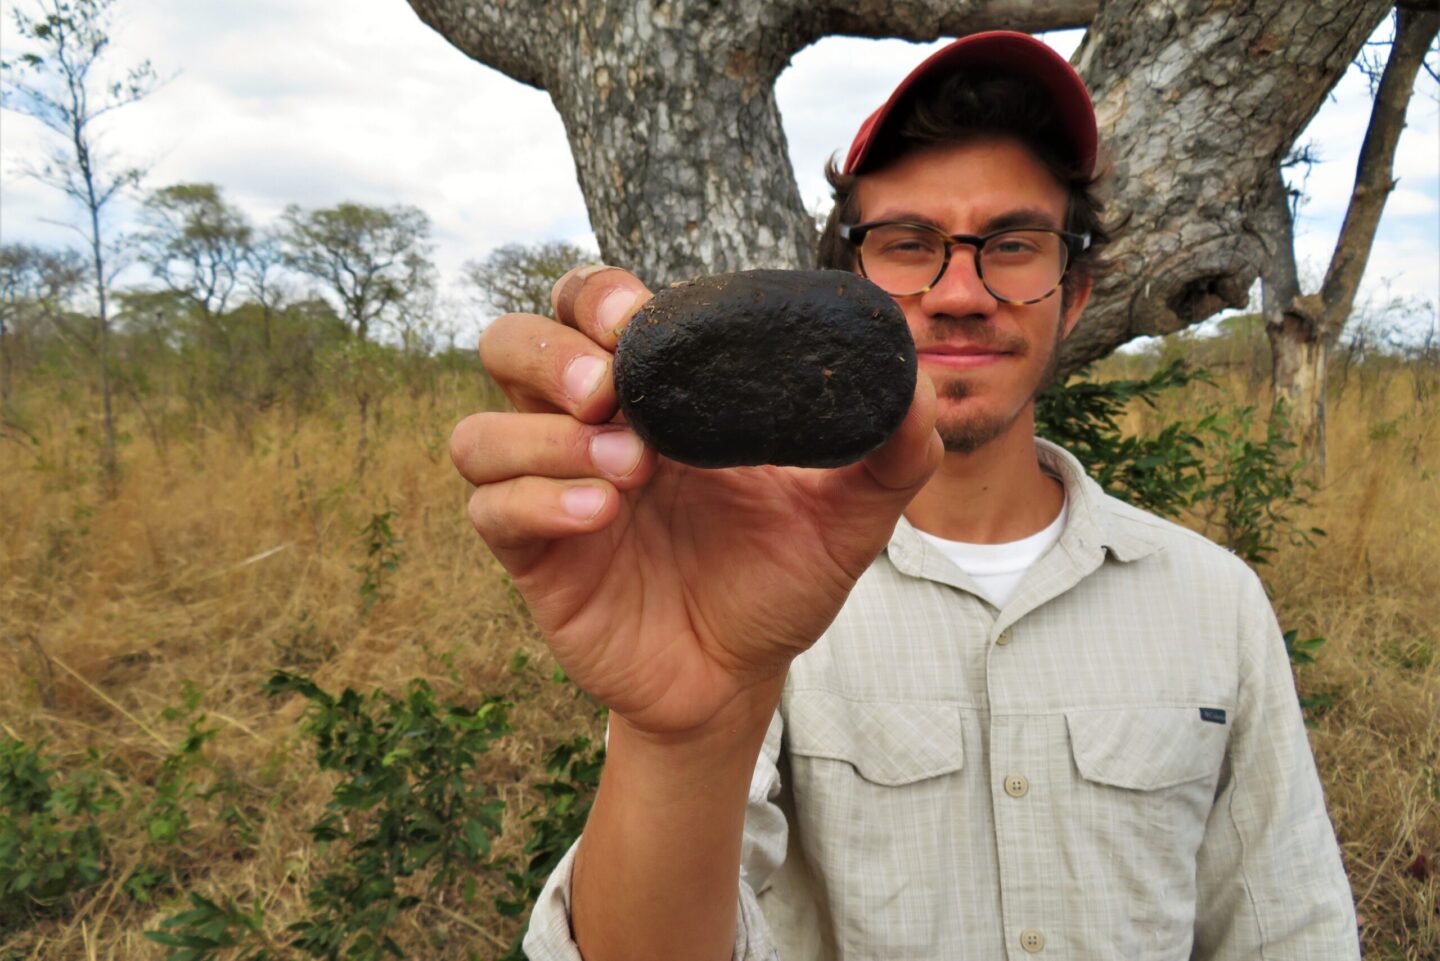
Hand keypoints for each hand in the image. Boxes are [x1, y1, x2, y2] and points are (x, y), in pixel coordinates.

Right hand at [451, 266, 941, 736]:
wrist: (740, 678)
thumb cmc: (779, 581)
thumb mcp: (848, 516)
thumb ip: (890, 449)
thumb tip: (912, 380)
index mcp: (656, 396)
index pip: (590, 309)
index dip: (598, 296)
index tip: (638, 318)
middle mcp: (590, 430)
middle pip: (509, 345)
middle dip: (549, 350)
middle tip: (611, 387)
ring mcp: (553, 491)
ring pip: (479, 430)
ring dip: (543, 435)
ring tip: (630, 469)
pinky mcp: (534, 557)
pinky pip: (491, 509)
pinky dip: (536, 500)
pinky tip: (601, 515)